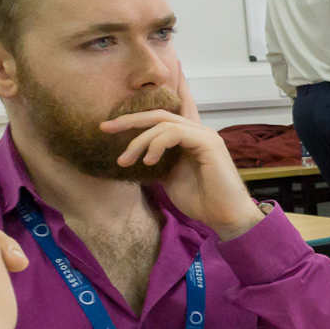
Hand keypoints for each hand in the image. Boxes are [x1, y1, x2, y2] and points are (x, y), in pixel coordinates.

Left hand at [100, 69, 265, 237]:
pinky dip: (156, 144)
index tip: (112, 121)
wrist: (224, 216)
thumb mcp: (170, 178)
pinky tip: (149, 161)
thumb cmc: (202, 200)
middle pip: (158, 115)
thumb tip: (136, 157)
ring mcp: (205, 135)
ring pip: (163, 123)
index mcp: (190, 138)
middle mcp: (199, 132)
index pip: (167, 116)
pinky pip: (174, 133)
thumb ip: (158, 161)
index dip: (141, 112)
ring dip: (139, 140)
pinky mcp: (208, 143)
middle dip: (129, 120)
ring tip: (126, 160)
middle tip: (105, 128)